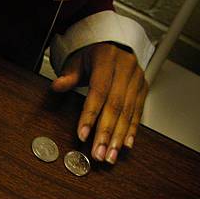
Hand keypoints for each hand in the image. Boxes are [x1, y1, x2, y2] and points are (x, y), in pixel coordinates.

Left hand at [51, 43, 148, 163]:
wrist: (114, 42)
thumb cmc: (92, 54)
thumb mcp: (77, 60)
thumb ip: (68, 75)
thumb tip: (57, 85)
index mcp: (107, 60)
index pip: (98, 91)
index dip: (90, 115)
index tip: (82, 134)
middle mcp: (126, 69)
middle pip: (115, 106)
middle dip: (106, 133)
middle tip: (98, 153)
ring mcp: (137, 79)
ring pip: (128, 112)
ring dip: (118, 137)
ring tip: (110, 156)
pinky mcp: (143, 88)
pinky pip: (138, 112)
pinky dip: (131, 130)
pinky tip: (125, 145)